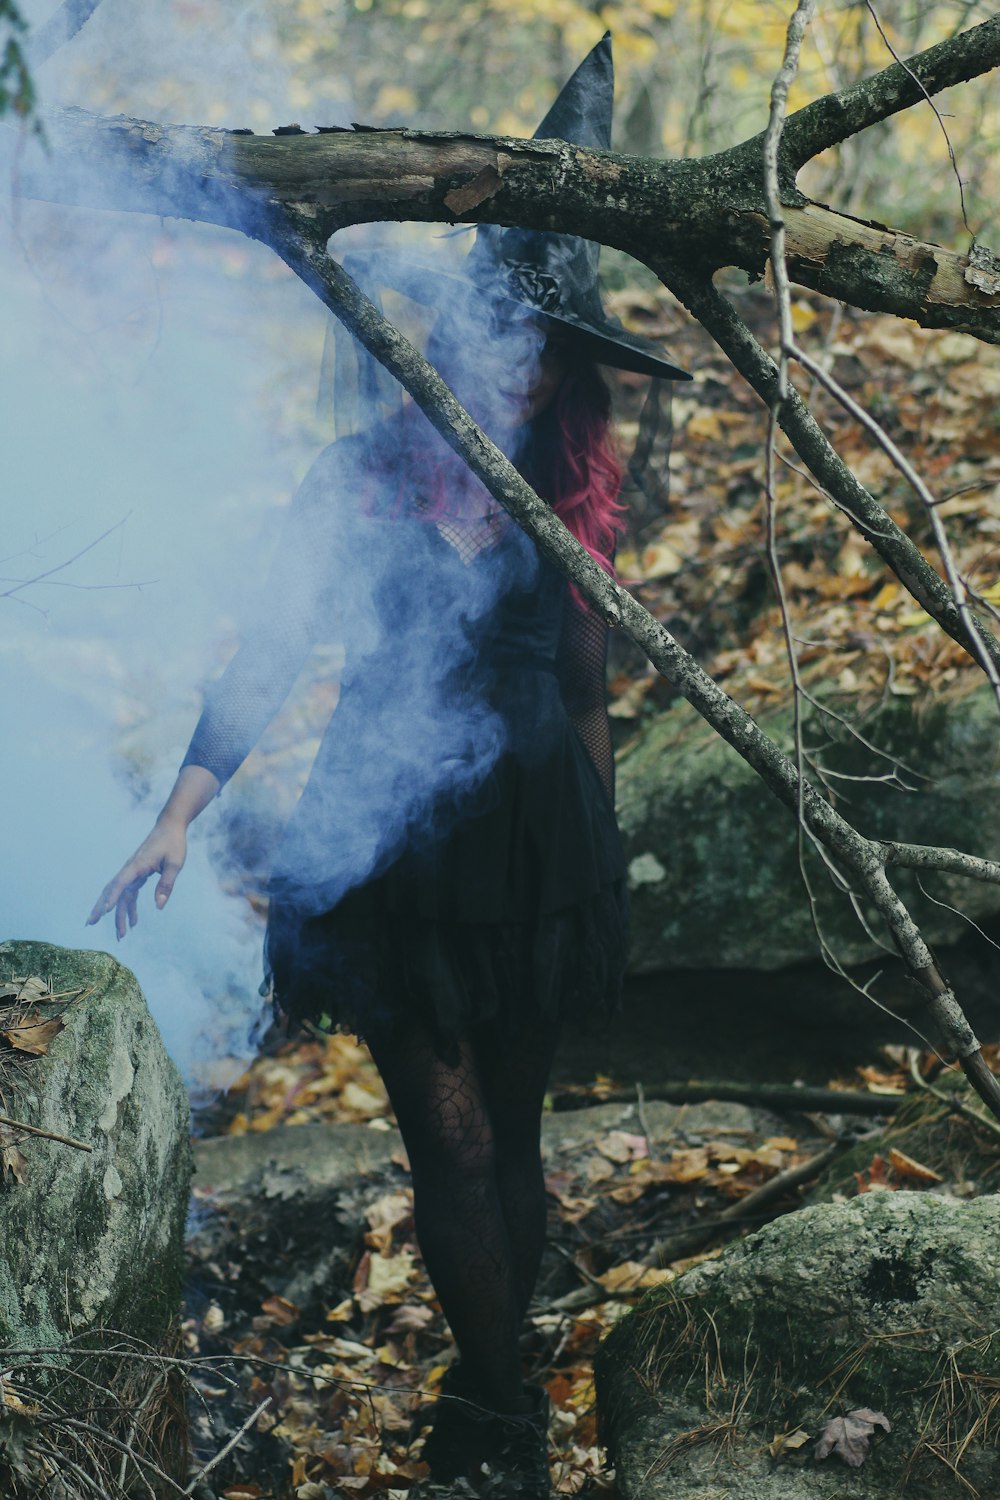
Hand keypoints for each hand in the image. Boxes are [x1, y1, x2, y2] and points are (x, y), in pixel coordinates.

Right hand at [87, 819, 186, 938]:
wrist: (170, 827)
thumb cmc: (173, 843)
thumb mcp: (175, 863)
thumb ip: (167, 884)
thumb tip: (159, 907)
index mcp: (137, 865)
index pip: (120, 883)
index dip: (112, 898)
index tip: (104, 911)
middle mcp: (130, 869)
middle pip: (111, 891)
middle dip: (100, 908)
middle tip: (90, 924)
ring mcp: (132, 872)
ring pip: (119, 895)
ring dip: (118, 914)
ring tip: (120, 934)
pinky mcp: (137, 874)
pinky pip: (129, 893)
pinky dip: (129, 907)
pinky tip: (134, 921)